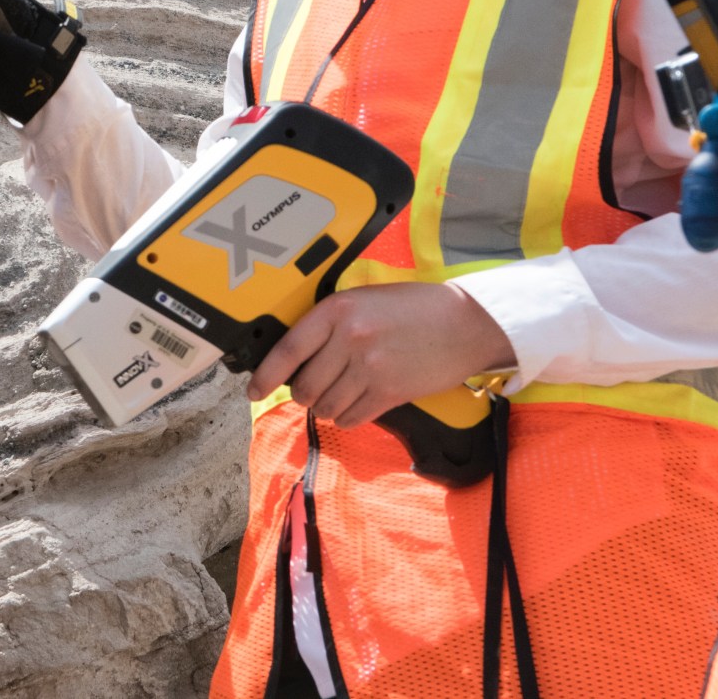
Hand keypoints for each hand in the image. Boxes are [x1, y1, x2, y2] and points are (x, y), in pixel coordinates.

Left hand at [245, 282, 516, 427]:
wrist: (466, 323)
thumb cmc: (413, 308)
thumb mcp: (364, 300)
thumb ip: (330, 324)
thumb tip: (296, 357)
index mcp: (337, 311)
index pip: (288, 350)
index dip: (265, 376)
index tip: (252, 391)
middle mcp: (349, 339)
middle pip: (304, 386)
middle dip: (303, 393)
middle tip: (314, 388)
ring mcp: (369, 368)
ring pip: (325, 406)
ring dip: (326, 406)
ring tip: (341, 393)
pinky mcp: (390, 392)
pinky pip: (351, 418)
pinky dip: (347, 417)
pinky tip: (357, 403)